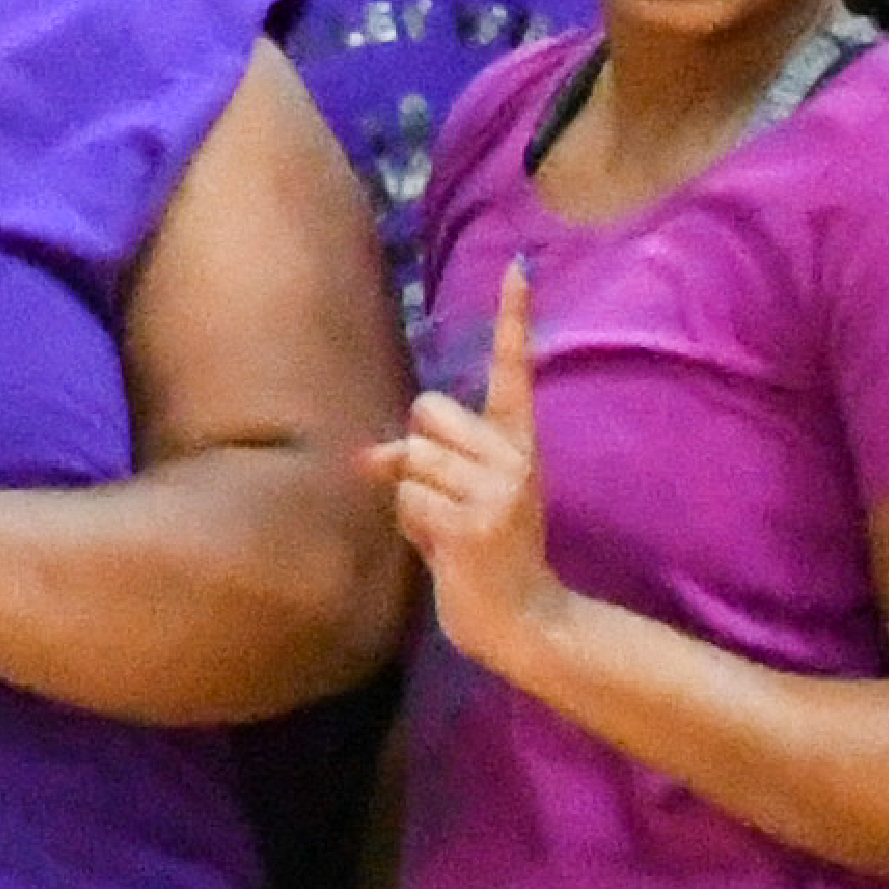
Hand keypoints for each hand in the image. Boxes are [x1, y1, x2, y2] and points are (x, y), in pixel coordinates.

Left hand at [377, 263, 559, 678]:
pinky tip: (443, 551)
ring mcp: (496, 490)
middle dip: (416, 453)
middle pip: (425, 412)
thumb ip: (421, 463)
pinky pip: (407, 499)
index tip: (518, 266)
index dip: (514, 319)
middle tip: (447, 502)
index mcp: (516, 444)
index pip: (514, 371)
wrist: (522, 622)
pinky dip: (411, 528)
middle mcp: (513, 458)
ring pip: (409, 459)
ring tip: (445, 532)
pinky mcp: (474, 524)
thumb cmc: (481, 555)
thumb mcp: (457, 498)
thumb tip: (366, 458)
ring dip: (412, 499)